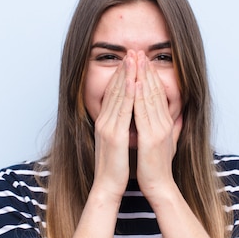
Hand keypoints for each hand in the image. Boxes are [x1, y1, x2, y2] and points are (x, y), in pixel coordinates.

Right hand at [92, 55, 136, 199]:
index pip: (115, 94)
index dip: (122, 76)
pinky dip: (127, 93)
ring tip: (133, 57)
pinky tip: (132, 80)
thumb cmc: (117, 169)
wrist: (108, 187)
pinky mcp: (114, 134)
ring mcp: (108, 126)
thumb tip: (133, 120)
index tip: (131, 61)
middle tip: (132, 51)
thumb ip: (126, 129)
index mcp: (107, 123)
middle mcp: (105, 121)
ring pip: (118, 95)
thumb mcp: (121, 144)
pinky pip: (123, 109)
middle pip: (115, 89)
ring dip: (126, 75)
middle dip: (124, 69)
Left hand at [133, 51, 182, 198]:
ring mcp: (158, 130)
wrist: (159, 186)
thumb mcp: (169, 142)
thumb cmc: (158, 167)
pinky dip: (138, 96)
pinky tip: (134, 83)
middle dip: (145, 70)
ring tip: (135, 60)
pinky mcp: (151, 138)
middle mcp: (164, 123)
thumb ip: (175, 126)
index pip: (159, 94)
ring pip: (149, 97)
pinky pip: (143, 112)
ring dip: (141, 77)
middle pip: (154, 91)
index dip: (151, 76)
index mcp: (166, 123)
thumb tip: (180, 113)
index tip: (143, 61)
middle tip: (138, 52)